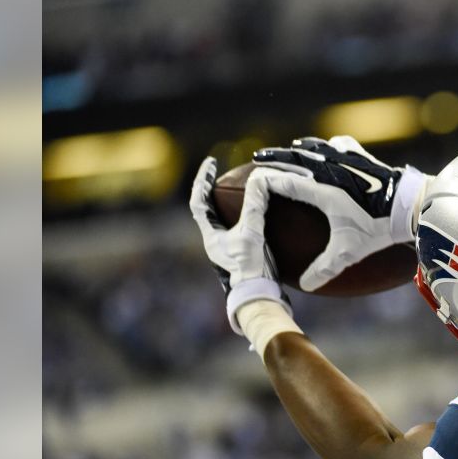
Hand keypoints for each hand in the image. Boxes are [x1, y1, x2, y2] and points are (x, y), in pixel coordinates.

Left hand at [189, 157, 290, 332]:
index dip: (202, 179)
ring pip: (221, 221)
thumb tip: (259, 179)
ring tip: (238, 190)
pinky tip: (258, 214)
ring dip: (227, 204)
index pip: (198, 201)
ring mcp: (226, 250)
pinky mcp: (240, 256)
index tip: (211, 162)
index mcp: (210, 235)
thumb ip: (255, 205)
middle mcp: (214, 242)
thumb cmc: (251, 268)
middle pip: (207, 209)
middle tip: (221, 174)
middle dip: (212, 189)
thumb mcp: (253, 232)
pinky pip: (236, 230)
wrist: (258, 296)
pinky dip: (242, 218)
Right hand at [251, 136, 428, 291]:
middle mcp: (331, 170)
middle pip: (295, 158)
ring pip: (316, 148)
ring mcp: (348, 159)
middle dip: (275, 157)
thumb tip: (305, 286)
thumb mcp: (349, 251)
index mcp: (323, 191)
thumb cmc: (378, 228)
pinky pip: (340, 144)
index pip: (285, 181)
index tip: (252, 178)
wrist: (411, 205)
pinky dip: (328, 145)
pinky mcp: (363, 156)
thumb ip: (324, 268)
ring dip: (300, 149)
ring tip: (289, 150)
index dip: (266, 178)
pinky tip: (329, 147)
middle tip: (259, 156)